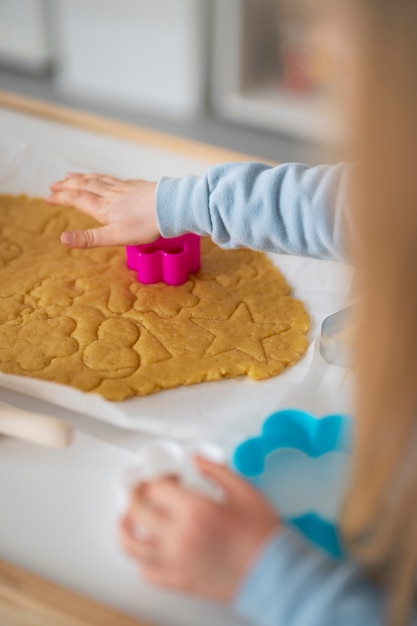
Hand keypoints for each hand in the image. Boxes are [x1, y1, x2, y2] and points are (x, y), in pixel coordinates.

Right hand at [46, 172, 158, 247]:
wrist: (171, 207)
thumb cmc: (146, 224)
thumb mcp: (115, 236)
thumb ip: (90, 238)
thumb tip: (64, 239)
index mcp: (104, 208)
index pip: (77, 199)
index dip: (61, 198)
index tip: (47, 197)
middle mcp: (111, 194)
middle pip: (85, 186)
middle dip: (68, 185)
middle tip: (54, 184)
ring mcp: (125, 188)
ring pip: (98, 179)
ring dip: (82, 177)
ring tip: (72, 175)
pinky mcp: (137, 186)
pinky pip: (114, 179)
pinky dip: (103, 177)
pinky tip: (107, 178)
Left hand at [119, 457, 279, 602]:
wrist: (275, 574)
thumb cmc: (263, 535)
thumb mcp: (244, 490)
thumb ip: (216, 470)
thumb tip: (196, 459)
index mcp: (195, 511)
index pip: (156, 488)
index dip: (159, 478)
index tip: (168, 478)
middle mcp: (179, 536)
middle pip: (136, 510)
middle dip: (135, 494)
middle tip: (142, 489)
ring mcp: (175, 562)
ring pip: (130, 544)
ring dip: (124, 526)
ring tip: (129, 517)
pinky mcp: (178, 582)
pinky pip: (145, 571)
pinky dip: (140, 558)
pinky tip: (146, 548)